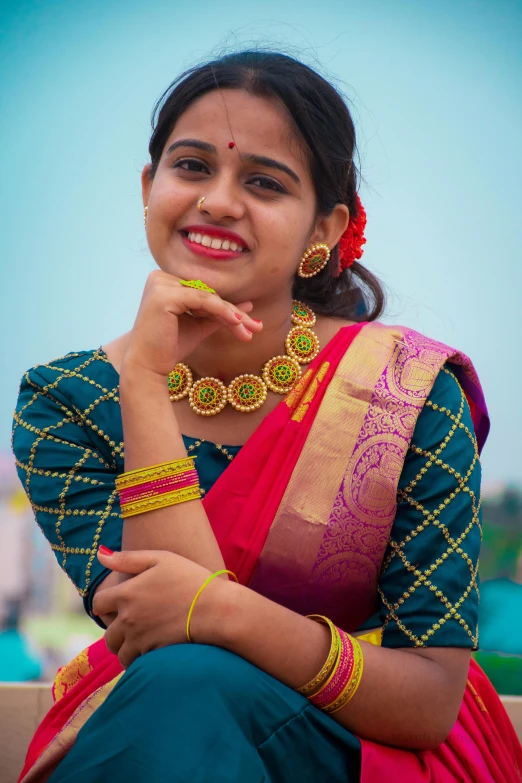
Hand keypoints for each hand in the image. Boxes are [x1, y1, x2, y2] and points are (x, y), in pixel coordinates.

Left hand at [93, 548, 232, 668]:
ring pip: (119, 651)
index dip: (104, 604)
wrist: (215, 609)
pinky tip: (151, 648)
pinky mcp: (152, 654)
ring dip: (125, 647)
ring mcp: (139, 639)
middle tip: (131, 624)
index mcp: (126, 594)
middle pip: (107, 633)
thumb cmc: (191, 579)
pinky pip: (135, 662)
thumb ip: (128, 558)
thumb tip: (100, 554)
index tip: (114, 605)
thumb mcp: (161, 559)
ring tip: (140, 639)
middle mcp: (128, 619)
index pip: (98, 603)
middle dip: (115, 630)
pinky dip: (138, 658)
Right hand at [121, 270, 262, 379]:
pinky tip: (237, 322)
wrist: (147, 367)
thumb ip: (220, 313)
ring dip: (232, 314)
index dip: (228, 308)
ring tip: (250, 329)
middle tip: (256, 327)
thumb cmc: (170, 347)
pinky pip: (202, 300)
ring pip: (208, 297)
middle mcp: (159, 277)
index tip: (251, 323)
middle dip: (233, 313)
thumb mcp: (199, 326)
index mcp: (164, 281)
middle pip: (207, 293)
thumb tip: (248, 305)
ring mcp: (160, 284)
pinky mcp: (164, 295)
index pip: (204, 292)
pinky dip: (222, 311)